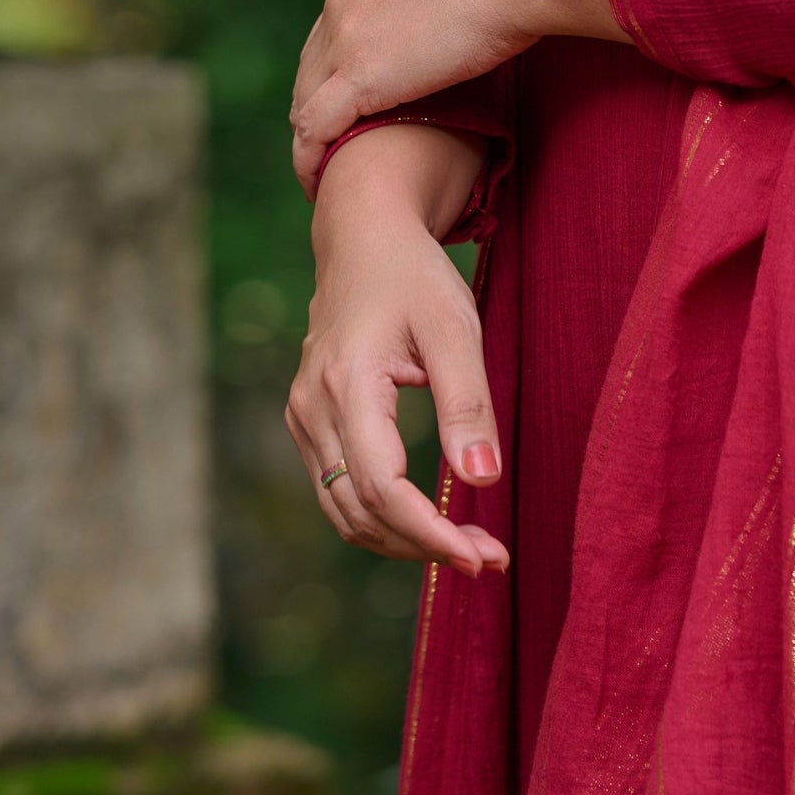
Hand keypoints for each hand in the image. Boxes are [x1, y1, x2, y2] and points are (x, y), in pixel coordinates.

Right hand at [286, 126, 510, 575]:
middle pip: (360, 511)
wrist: (363, 236)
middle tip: (491, 559)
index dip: (432, 534)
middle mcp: (312, 409)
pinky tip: (431, 519)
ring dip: (404, 539)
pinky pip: (339, 489)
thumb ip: (468, 404)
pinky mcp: (309, 420)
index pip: (383, 489)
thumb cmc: (414, 276)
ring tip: (470, 547)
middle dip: (425, 546)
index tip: (483, 556)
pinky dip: (382, 515)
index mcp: (346, 385)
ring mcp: (303, 417)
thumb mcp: (455, 328)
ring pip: (344, 510)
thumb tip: (484, 482)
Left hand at [290, 0, 630, 191]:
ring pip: (305, 105)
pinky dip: (310, 161)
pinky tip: (320, 185)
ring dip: (311, 143)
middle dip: (315, 114)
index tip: (344, 111)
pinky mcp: (360, 79)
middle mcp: (340, 11)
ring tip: (327, 175)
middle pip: (308, 76)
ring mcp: (345, 44)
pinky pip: (315, 130)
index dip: (330, 79)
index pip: (325, 41)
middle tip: (332, 152)